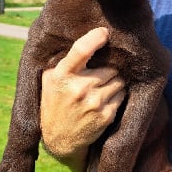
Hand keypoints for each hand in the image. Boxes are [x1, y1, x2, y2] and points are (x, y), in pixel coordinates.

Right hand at [40, 27, 124, 171]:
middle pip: (109, 66)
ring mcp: (94, 103)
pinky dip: (117, 93)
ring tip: (103, 86)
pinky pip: (122, 94)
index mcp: (62, 75)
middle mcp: (79, 88)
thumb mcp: (49, 80)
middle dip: (108, 68)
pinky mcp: (106, 115)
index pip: (81, 50)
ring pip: (118, 79)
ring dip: (115, 80)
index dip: (95, 38)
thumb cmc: (54, 102)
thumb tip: (84, 37)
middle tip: (102, 72)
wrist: (59, 139)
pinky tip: (105, 99)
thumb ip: (63, 61)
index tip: (104, 32)